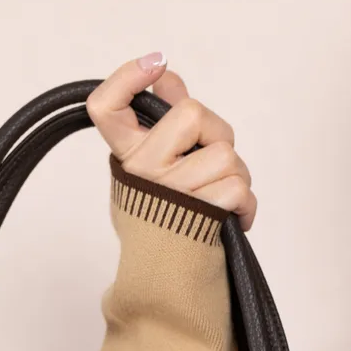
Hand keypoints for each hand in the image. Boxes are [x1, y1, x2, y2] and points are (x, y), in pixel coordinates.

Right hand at [87, 53, 257, 230]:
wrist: (170, 286)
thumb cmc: (166, 226)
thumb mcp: (152, 174)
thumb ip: (160, 122)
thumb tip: (165, 74)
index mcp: (127, 158)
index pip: (105, 108)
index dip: (126, 78)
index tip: (155, 64)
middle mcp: (142, 172)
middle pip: (191, 113)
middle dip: (217, 134)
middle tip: (210, 162)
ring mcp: (170, 194)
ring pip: (226, 154)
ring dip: (237, 177)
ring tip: (220, 200)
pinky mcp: (200, 216)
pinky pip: (238, 188)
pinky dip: (245, 206)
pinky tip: (231, 220)